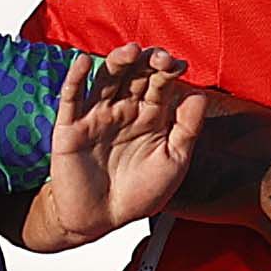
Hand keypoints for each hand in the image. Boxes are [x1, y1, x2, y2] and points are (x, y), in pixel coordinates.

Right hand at [39, 44, 210, 244]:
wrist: (101, 220)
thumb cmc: (139, 193)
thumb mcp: (173, 162)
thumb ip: (187, 130)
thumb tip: (200, 95)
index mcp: (149, 116)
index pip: (159, 84)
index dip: (168, 71)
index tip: (178, 65)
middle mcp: (123, 110)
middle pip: (134, 75)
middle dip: (146, 62)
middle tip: (159, 57)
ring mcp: (96, 116)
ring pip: (106, 80)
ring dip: (117, 62)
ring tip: (131, 51)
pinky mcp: (70, 127)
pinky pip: (71, 98)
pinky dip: (75, 78)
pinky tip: (84, 61)